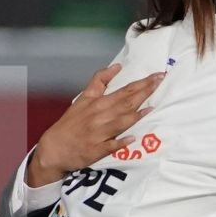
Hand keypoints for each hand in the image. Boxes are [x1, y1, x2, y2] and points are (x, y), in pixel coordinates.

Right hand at [26, 64, 164, 186]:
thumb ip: (99, 81)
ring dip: (135, 115)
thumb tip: (117, 66)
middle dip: (145, 92)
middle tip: (161, 81)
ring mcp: (98, 134)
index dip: (142, 83)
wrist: (54, 148)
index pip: (124, 90)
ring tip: (152, 107)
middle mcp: (99, 116)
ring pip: (120, 122)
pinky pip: (111, 145)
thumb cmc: (72, 123)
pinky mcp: (96, 150)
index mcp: (97, 103)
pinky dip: (121, 141)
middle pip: (126, 102)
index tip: (157, 75)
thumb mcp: (83, 98)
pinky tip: (132, 138)